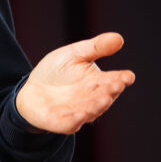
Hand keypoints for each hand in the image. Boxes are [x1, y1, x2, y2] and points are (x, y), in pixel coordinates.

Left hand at [15, 32, 134, 133]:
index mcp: (98, 82)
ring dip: (97, 105)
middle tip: (116, 84)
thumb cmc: (58, 72)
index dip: (121, 79)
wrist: (32, 90)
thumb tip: (119, 38)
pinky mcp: (62, 123)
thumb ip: (96, 47)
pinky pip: (71, 123)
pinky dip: (76, 119)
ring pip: (91, 110)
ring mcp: (78, 112)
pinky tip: (82, 114)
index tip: (128, 76)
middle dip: (110, 91)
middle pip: (104, 96)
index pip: (113, 81)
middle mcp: (92, 99)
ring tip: (104, 98)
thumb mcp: (75, 54)